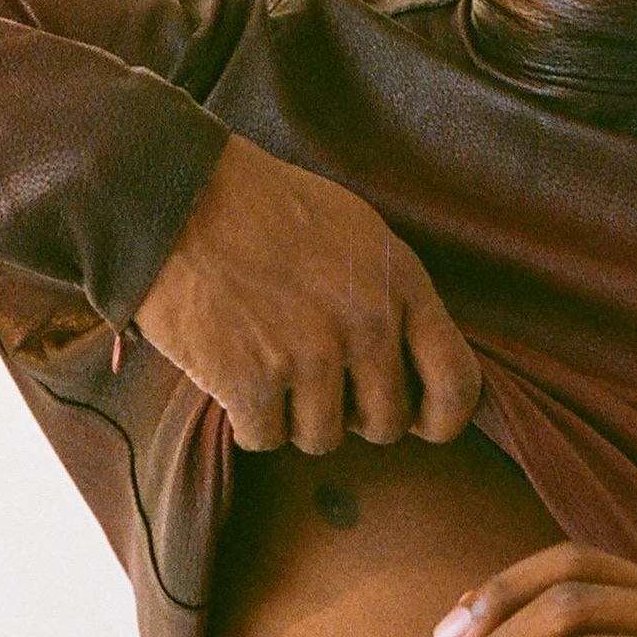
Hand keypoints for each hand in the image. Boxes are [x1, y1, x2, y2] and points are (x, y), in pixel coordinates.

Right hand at [132, 131, 482, 452]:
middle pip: (385, 425)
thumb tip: (415, 365)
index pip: (457, 383)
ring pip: (323, 439)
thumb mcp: (358, 232)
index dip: (443, 418)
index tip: (421, 422)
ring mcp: (309, 357)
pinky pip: (265, 439)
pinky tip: (233, 375)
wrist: (179, 196)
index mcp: (402, 285)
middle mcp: (366, 327)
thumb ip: (395, 295)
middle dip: (354, 415)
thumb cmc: (268, 208)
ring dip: (295, 417)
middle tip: (318, 381)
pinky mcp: (251, 382)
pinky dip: (247, 420)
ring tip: (269, 366)